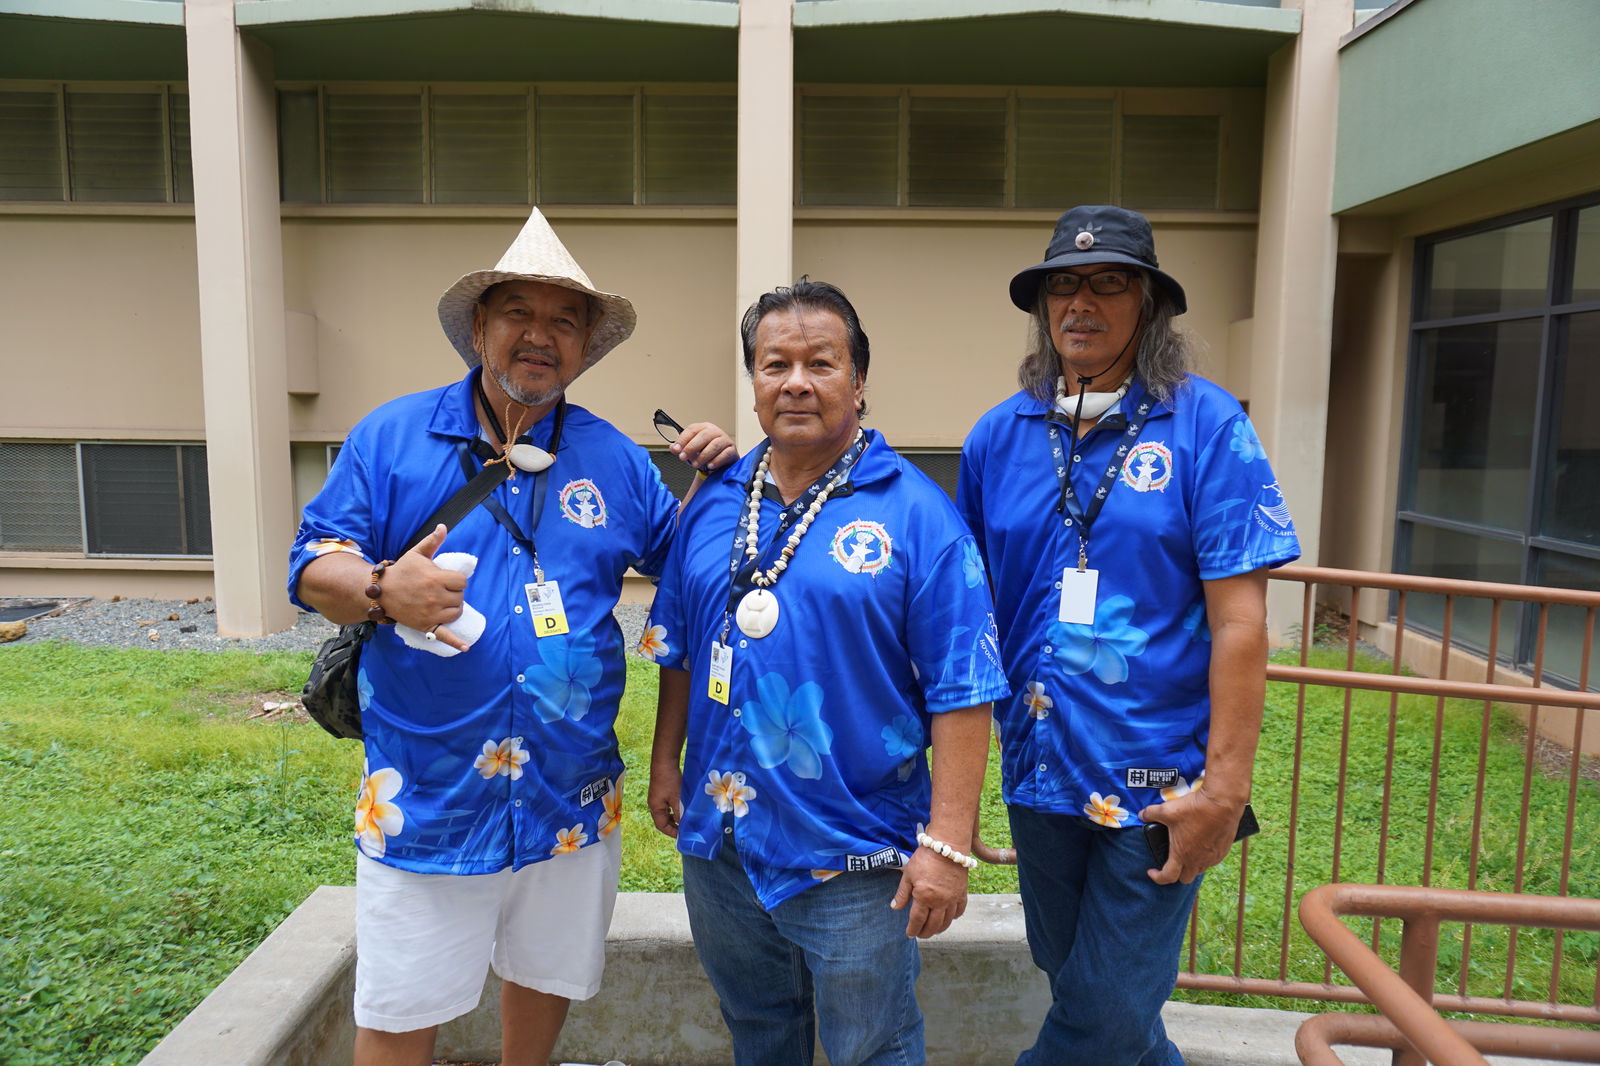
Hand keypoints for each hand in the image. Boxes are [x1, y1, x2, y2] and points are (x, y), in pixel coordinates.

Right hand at [382, 525, 470, 650]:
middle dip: (454, 594)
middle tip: (441, 591)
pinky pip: (443, 636)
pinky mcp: (425, 626)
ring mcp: (431, 613)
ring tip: (442, 603)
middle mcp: (435, 597)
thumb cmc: (401, 571)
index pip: (462, 582)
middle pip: (460, 597)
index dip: (457, 581)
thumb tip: (443, 526)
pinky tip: (465, 647)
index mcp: (436, 578)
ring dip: (453, 609)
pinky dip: (455, 643)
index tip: (448, 580)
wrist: (381, 591)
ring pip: (456, 613)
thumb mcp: (416, 554)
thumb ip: (432, 541)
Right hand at [647, 762, 682, 838]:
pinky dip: (674, 810)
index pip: (662, 826)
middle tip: (685, 830)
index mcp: (655, 808)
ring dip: (674, 818)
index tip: (682, 836)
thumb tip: (684, 824)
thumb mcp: (677, 798)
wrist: (664, 762)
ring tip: (685, 820)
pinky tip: (682, 808)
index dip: (672, 832)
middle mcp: (654, 804)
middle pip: (662, 821)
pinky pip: (666, 806)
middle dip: (673, 826)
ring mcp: (656, 798)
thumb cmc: (670, 780)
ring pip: (665, 813)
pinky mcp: (661, 792)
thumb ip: (680, 812)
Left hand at [670, 423, 736, 471]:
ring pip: (715, 445)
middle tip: (683, 458)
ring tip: (695, 464)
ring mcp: (725, 440)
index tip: (676, 449)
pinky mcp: (732, 450)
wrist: (722, 462)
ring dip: (703, 456)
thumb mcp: (692, 450)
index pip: (692, 430)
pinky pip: (725, 454)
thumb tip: (672, 448)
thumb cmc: (706, 453)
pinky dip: (716, 461)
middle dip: (691, 447)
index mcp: (703, 428)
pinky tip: (709, 466)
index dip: (683, 439)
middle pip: (703, 436)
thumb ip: (681, 449)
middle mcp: (715, 431)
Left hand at [890, 847, 968, 937]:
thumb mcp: (908, 874)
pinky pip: (959, 911)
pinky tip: (949, 918)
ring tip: (933, 930)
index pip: (917, 920)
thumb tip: (895, 907)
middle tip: (920, 934)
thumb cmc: (925, 857)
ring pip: (947, 921)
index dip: (913, 929)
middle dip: (925, 932)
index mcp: (924, 897)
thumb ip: (902, 893)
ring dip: (939, 928)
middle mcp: (940, 901)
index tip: (909, 934)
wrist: (947, 845)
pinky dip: (954, 917)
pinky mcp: (962, 893)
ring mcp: (952, 898)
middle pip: (933, 925)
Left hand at [1139, 789, 1245, 884]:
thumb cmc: (1195, 809)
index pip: (1168, 877)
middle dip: (1175, 874)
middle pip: (1185, 878)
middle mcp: (1198, 860)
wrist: (1222, 803)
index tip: (1152, 871)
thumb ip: (1151, 813)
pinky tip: (1201, 846)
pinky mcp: (1223, 851)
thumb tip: (1142, 814)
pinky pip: (1212, 861)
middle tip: (1170, 863)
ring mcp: (1212, 857)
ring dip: (1191, 866)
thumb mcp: (1167, 810)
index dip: (1157, 877)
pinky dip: (1204, 858)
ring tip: (1185, 853)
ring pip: (1200, 870)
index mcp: (1182, 854)